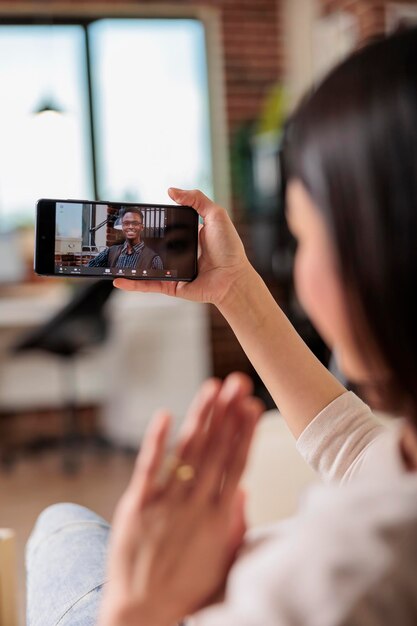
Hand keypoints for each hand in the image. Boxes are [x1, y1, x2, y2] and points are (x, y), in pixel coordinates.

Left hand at [98, 373, 263, 625]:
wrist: (144, 617)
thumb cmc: (188, 592)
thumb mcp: (224, 562)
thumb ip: (236, 525)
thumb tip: (243, 490)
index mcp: (219, 517)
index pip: (237, 463)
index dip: (245, 431)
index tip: (252, 405)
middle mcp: (195, 504)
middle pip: (216, 448)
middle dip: (228, 412)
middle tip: (237, 381)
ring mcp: (165, 503)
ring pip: (188, 451)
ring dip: (201, 417)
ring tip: (212, 387)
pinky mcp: (136, 506)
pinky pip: (148, 466)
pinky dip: (156, 439)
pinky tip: (166, 413)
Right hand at [113, 188, 252, 307]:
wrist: (233, 277)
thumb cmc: (229, 248)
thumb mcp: (216, 215)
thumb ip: (196, 199)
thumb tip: (171, 190)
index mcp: (187, 236)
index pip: (164, 227)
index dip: (151, 221)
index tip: (134, 216)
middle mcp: (178, 253)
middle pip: (152, 246)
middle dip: (134, 241)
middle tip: (117, 234)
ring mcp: (173, 270)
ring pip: (146, 266)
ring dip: (127, 264)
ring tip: (110, 257)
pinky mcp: (172, 286)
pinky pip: (150, 285)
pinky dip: (133, 284)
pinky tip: (118, 280)